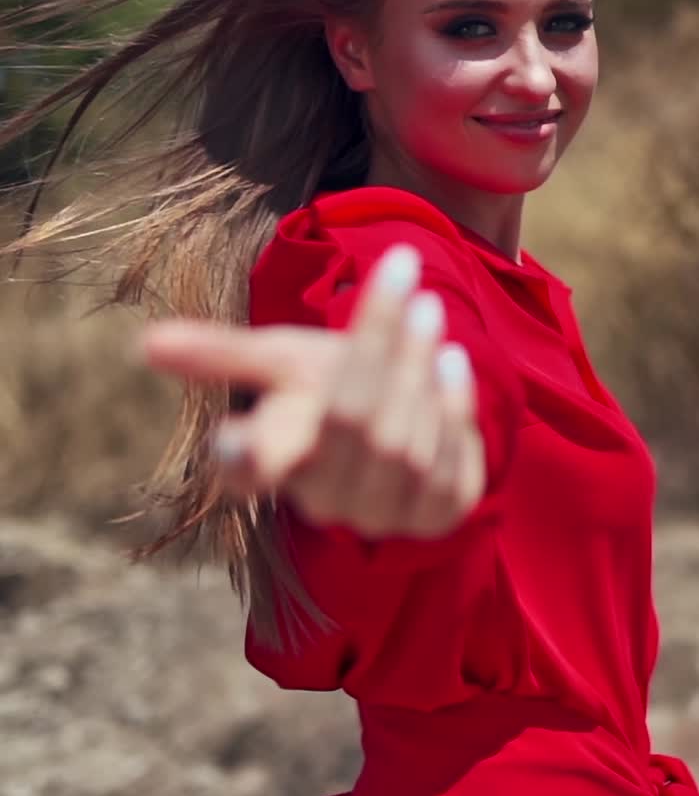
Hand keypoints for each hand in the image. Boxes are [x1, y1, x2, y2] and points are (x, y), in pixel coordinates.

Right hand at [141, 244, 485, 538]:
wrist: (400, 419)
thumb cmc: (326, 385)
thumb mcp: (280, 361)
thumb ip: (223, 354)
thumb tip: (146, 343)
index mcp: (279, 462)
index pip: (251, 472)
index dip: (240, 461)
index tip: (229, 436)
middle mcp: (329, 497)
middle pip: (351, 425)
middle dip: (379, 351)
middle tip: (406, 285)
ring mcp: (388, 510)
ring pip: (404, 445)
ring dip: (418, 371)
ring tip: (429, 309)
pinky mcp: (440, 510)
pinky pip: (451, 465)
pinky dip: (454, 409)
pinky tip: (453, 361)